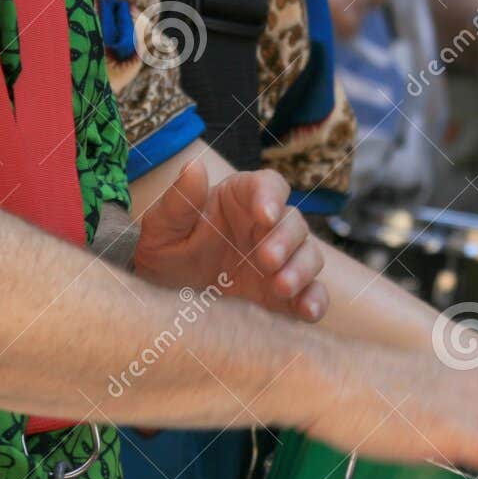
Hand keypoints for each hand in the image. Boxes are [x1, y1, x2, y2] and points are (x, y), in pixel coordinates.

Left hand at [134, 160, 328, 321]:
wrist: (168, 298)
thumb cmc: (166, 252)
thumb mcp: (161, 228)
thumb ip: (178, 201)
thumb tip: (194, 167)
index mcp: (241, 200)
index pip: (268, 186)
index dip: (271, 197)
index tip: (265, 215)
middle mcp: (268, 227)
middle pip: (294, 223)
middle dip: (286, 241)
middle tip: (266, 260)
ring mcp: (282, 261)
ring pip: (309, 255)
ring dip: (301, 270)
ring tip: (281, 287)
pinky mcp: (287, 294)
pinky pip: (313, 293)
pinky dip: (316, 300)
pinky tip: (307, 311)